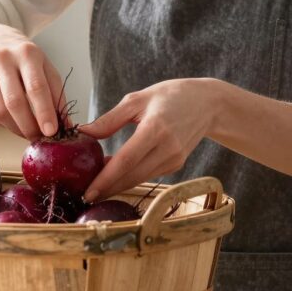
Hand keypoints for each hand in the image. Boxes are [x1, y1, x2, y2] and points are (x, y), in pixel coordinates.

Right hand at [0, 25, 66, 140]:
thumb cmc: (25, 59)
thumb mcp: (45, 67)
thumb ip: (56, 95)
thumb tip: (64, 126)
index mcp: (27, 53)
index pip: (36, 87)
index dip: (44, 112)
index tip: (52, 131)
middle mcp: (2, 59)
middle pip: (14, 101)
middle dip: (29, 126)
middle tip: (40, 138)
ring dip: (16, 129)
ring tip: (28, 133)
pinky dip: (4, 125)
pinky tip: (14, 123)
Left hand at [78, 78, 220, 201]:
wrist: (207, 104)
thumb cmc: (170, 96)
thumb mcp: (137, 99)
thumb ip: (110, 119)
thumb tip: (84, 132)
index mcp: (155, 128)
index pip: (126, 160)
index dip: (106, 178)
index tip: (88, 190)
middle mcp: (167, 148)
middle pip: (132, 176)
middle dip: (108, 188)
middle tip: (86, 195)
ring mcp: (174, 159)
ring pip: (140, 178)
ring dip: (118, 184)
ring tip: (96, 186)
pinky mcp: (177, 165)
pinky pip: (149, 175)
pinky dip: (131, 177)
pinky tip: (117, 175)